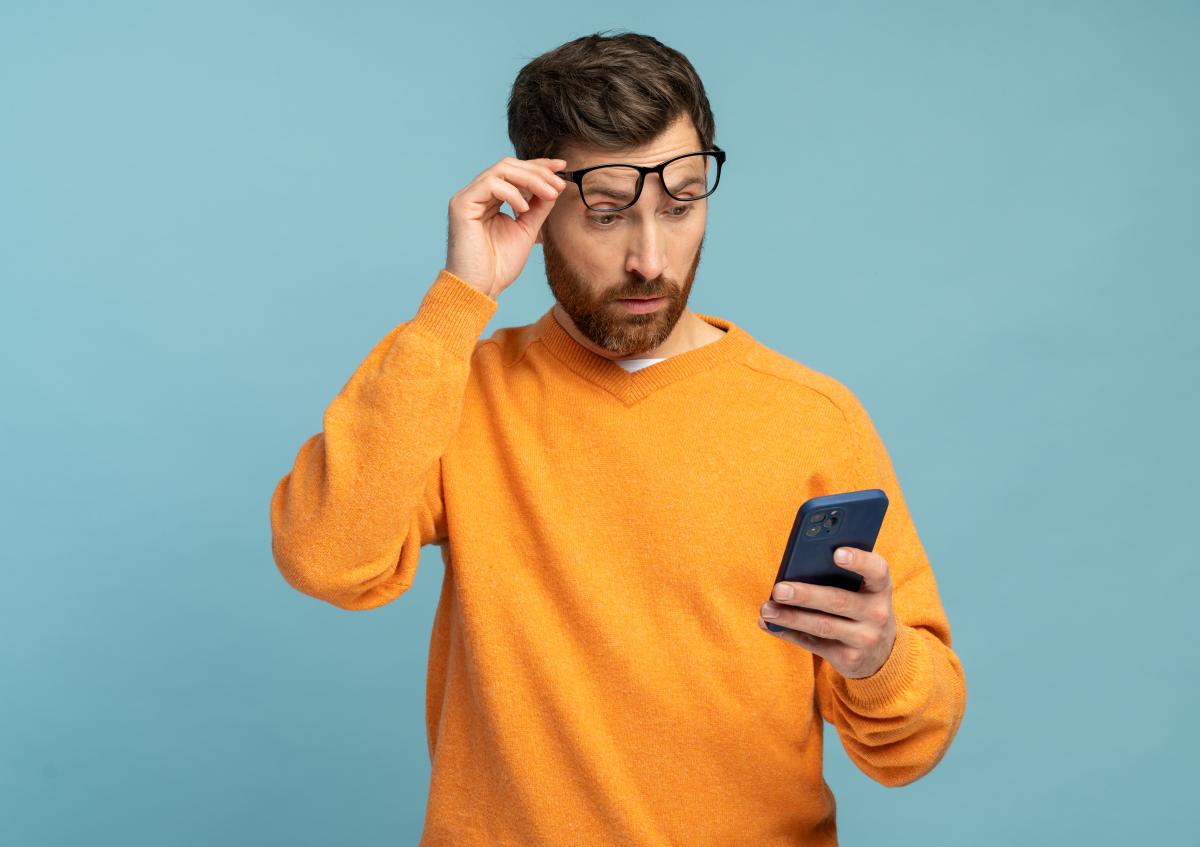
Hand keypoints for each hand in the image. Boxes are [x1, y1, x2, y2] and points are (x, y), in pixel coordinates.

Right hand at [445, 155, 568, 298]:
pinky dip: (512, 193)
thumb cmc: (498, 266)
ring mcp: (467, 198)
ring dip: (530, 179)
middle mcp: (477, 194)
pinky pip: (490, 184)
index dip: (538, 167)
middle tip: (559, 183)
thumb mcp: (526, 230)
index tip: (562, 167)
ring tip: (549, 194)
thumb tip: (555, 187)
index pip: (514, 172)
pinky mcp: (462, 205)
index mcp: (490, 199)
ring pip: (501, 170)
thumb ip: (538, 207)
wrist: (480, 289)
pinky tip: (525, 208)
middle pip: (508, 165)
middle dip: (537, 171)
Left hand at [758, 546, 896, 678]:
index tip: (837, 553)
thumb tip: (794, 566)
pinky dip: (788, 633)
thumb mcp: (864, 590)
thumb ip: (841, 575)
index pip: (877, 570)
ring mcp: (864, 639)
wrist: (880, 653)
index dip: (859, 560)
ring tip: (767, 609)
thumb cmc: (860, 607)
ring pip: (822, 626)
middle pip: (838, 601)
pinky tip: (769, 624)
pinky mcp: (848, 659)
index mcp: (881, 587)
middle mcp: (877, 613)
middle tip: (779, 589)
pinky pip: (813, 644)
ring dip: (790, 617)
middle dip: (806, 595)